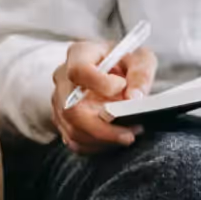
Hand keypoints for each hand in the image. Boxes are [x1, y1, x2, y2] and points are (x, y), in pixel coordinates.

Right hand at [51, 40, 157, 154]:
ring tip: (129, 135)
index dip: (100, 84)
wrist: (117, 70)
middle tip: (130, 134)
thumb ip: (141, 74)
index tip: (122, 87)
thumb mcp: (141, 59)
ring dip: (102, 139)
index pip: (79, 71)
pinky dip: (96, 145)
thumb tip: (135, 98)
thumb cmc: (127, 61)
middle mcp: (63, 77)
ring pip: (71, 129)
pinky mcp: (63, 120)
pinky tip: (115, 139)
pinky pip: (74, 140)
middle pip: (70, 109)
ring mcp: (59, 100)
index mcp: (80, 54)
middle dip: (102, 128)